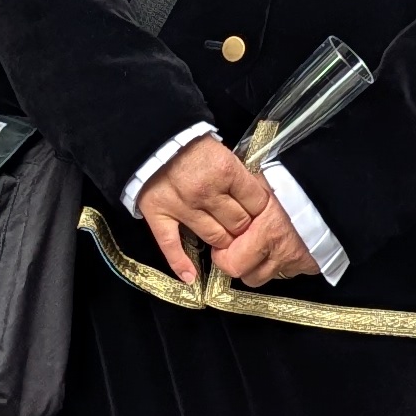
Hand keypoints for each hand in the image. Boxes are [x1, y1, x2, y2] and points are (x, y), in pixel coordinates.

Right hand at [135, 134, 267, 283]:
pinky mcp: (159, 215)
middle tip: (241, 226)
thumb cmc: (192, 145)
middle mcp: (206, 192)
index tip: (258, 212)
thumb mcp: (224, 153)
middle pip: (238, 224)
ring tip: (224, 240)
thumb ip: (240, 177)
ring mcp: (182, 207)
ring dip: (223, 242)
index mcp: (226, 172)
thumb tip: (261, 200)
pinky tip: (191, 278)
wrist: (154, 138)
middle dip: (243, 227)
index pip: (256, 203)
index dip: (260, 210)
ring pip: (215, 238)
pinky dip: (181, 264)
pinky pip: (171, 246)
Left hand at [212, 187, 318, 286]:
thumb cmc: (298, 184)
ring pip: (269, 277)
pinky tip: (282, 247)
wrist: (333, 190)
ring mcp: (297, 261)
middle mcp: (281, 252)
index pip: (232, 264)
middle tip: (239, 249)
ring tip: (262, 248)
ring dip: (261, 266)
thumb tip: (225, 199)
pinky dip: (283, 263)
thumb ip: (243, 197)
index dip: (223, 257)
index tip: (222, 247)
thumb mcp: (263, 184)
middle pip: (249, 277)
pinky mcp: (311, 264)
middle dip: (241, 265)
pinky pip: (290, 272)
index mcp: (265, 233)